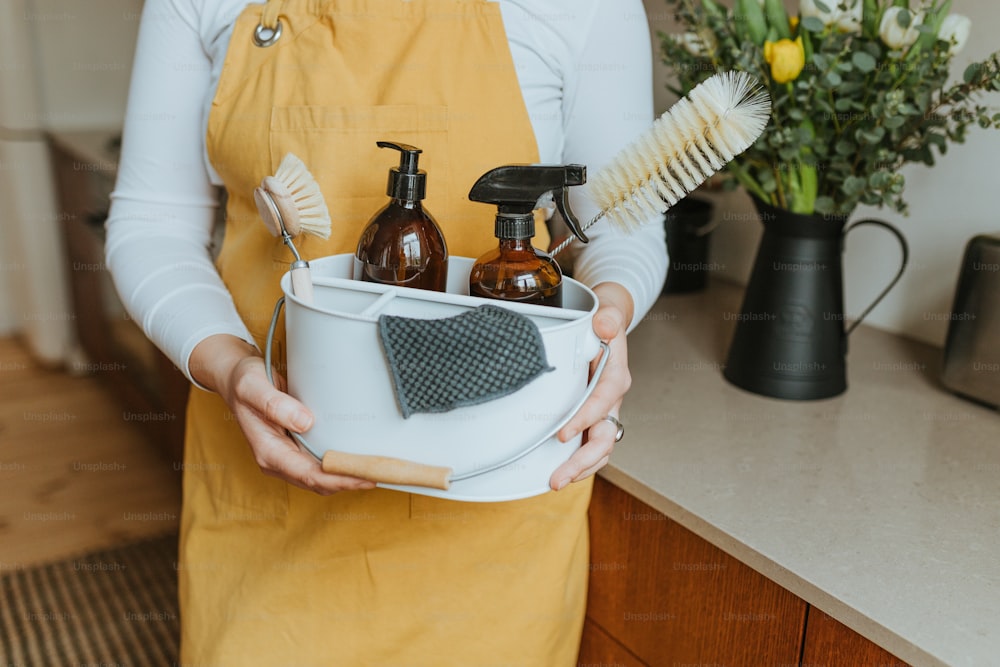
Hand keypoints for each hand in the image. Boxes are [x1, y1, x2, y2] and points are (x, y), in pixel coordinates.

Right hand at [189, 334, 376, 494]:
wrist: (236, 378)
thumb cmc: (243, 381)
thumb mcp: (252, 386)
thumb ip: (275, 404)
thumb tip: (306, 422)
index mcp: (267, 451)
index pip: (308, 475)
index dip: (339, 479)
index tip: (365, 476)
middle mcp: (277, 460)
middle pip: (319, 483)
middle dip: (350, 482)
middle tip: (383, 474)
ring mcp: (287, 456)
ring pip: (322, 479)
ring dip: (348, 477)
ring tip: (379, 471)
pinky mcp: (296, 449)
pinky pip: (321, 466)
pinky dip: (341, 467)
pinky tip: (360, 461)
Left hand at [549, 282, 633, 490]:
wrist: (606, 326)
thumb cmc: (603, 323)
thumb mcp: (607, 314)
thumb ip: (608, 318)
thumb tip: (604, 325)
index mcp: (616, 377)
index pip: (603, 403)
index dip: (584, 420)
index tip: (561, 433)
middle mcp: (612, 400)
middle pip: (604, 438)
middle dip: (582, 461)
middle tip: (558, 478)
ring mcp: (604, 413)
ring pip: (599, 450)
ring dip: (580, 468)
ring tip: (556, 482)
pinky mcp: (594, 419)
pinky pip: (590, 446)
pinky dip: (578, 462)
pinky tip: (558, 472)